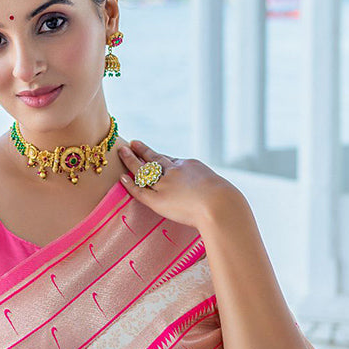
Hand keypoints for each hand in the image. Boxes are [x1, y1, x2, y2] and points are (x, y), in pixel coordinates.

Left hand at [117, 139, 246, 230]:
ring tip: (122, 151)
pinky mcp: (158, 200)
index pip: (172, 161)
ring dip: (131, 160)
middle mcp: (175, 171)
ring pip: (144, 170)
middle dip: (143, 151)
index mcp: (190, 165)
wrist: (220, 205)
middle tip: (133, 143)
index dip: (161, 157)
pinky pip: (140, 191)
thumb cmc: (226, 202)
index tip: (152, 153)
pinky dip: (130, 184)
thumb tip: (214, 194)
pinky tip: (122, 177)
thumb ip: (208, 187)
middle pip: (155, 159)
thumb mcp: (218, 186)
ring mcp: (165, 185)